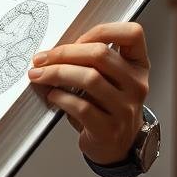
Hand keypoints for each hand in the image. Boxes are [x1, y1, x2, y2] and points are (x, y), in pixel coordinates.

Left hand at [27, 22, 150, 165]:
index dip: (101, 31)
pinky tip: (51, 95)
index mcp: (138, 66)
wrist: (116, 146)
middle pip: (100, 54)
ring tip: (38, 75)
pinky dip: (60, 97)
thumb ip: (92, 60)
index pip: (132, 34)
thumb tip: (54, 49)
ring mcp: (125, 108)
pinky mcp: (109, 129)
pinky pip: (81, 106)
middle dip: (64, 53)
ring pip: (89, 79)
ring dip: (56, 73)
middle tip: (41, 58)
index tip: (75, 39)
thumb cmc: (106, 105)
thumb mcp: (109, 79)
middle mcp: (136, 85)